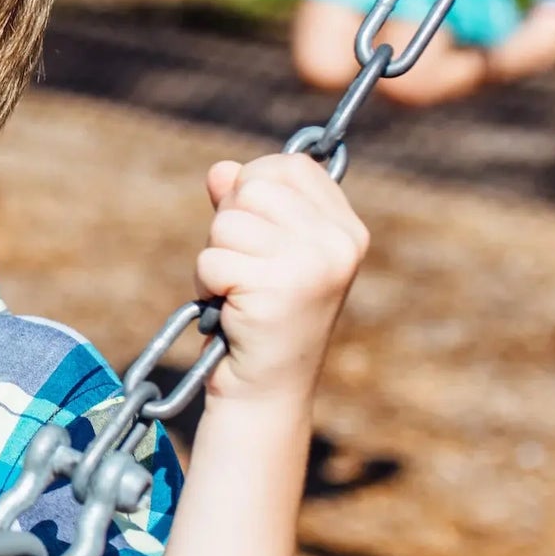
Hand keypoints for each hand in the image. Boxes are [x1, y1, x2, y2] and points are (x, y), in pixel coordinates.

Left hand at [192, 154, 368, 413]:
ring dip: (216, 258)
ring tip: (238, 293)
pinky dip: (207, 286)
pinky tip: (231, 312)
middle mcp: (339, 243)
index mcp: (346, 229)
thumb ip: (244, 205)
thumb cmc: (261, 316)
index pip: (287, 165)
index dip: (252, 190)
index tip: (257, 234)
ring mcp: (313, 266)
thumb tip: (221, 170)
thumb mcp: (261, 250)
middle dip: (229, 225)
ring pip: (227, 222)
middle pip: (253, 186)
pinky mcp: (277, 290)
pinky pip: (212, 260)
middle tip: (244, 270)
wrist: (266, 390)